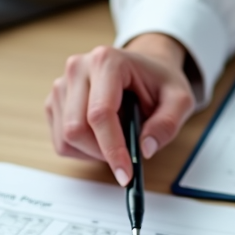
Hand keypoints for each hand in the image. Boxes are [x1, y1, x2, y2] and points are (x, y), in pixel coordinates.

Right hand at [46, 33, 195, 183]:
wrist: (142, 69)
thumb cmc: (158, 82)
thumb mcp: (179, 99)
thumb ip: (167, 124)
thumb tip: (145, 149)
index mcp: (107, 61)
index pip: (100, 113)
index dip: (112, 148)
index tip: (125, 174)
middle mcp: (78, 69)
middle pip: (76, 129)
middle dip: (102, 152)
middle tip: (125, 157)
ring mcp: (61, 85)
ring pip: (66, 138)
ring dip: (92, 152)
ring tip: (117, 138)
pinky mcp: (54, 102)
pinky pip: (61, 141)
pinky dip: (82, 149)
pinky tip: (101, 136)